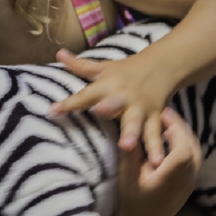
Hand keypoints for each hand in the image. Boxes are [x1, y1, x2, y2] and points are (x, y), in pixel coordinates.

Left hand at [52, 48, 176, 165]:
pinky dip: (157, 148)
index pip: (85, 95)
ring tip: (127, 146)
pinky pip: (155, 134)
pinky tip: (157, 162)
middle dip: (107, 109)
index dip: (69, 103)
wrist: (162, 65)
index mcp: (108, 86)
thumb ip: (79, 65)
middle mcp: (123, 97)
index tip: (53, 110)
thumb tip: (58, 53)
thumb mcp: (103, 67)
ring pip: (135, 122)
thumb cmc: (125, 70)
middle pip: (114, 105)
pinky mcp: (154, 117)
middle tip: (100, 112)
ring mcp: (140, 108)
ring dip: (131, 134)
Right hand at [108, 107, 201, 215]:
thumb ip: (131, 152)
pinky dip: (186, 144)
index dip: (177, 130)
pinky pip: (194, 159)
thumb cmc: (131, 199)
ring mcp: (190, 183)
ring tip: (168, 122)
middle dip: (181, 128)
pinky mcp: (190, 183)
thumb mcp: (127, 176)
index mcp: (169, 180)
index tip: (163, 115)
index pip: (183, 151)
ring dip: (185, 135)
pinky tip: (171, 138)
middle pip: (193, 148)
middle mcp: (185, 181)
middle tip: (166, 113)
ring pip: (196, 153)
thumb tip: (129, 128)